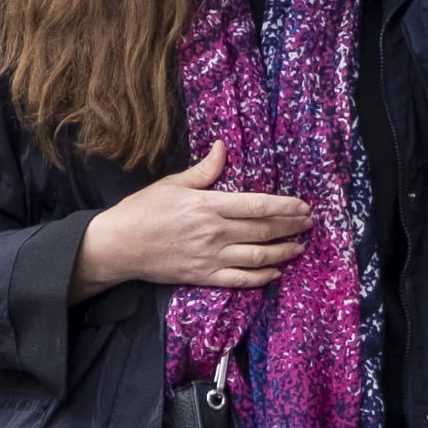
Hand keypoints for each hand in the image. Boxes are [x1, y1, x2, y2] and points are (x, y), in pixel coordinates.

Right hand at [75, 145, 311, 294]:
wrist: (118, 246)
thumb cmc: (143, 211)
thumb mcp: (173, 184)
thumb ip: (204, 170)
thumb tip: (223, 147)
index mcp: (209, 206)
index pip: (258, 206)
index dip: (285, 207)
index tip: (303, 206)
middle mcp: (215, 233)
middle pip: (264, 230)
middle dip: (291, 226)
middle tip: (309, 223)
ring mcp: (211, 258)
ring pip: (258, 257)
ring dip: (283, 252)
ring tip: (299, 246)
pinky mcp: (204, 277)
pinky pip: (240, 280)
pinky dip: (262, 277)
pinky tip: (276, 271)